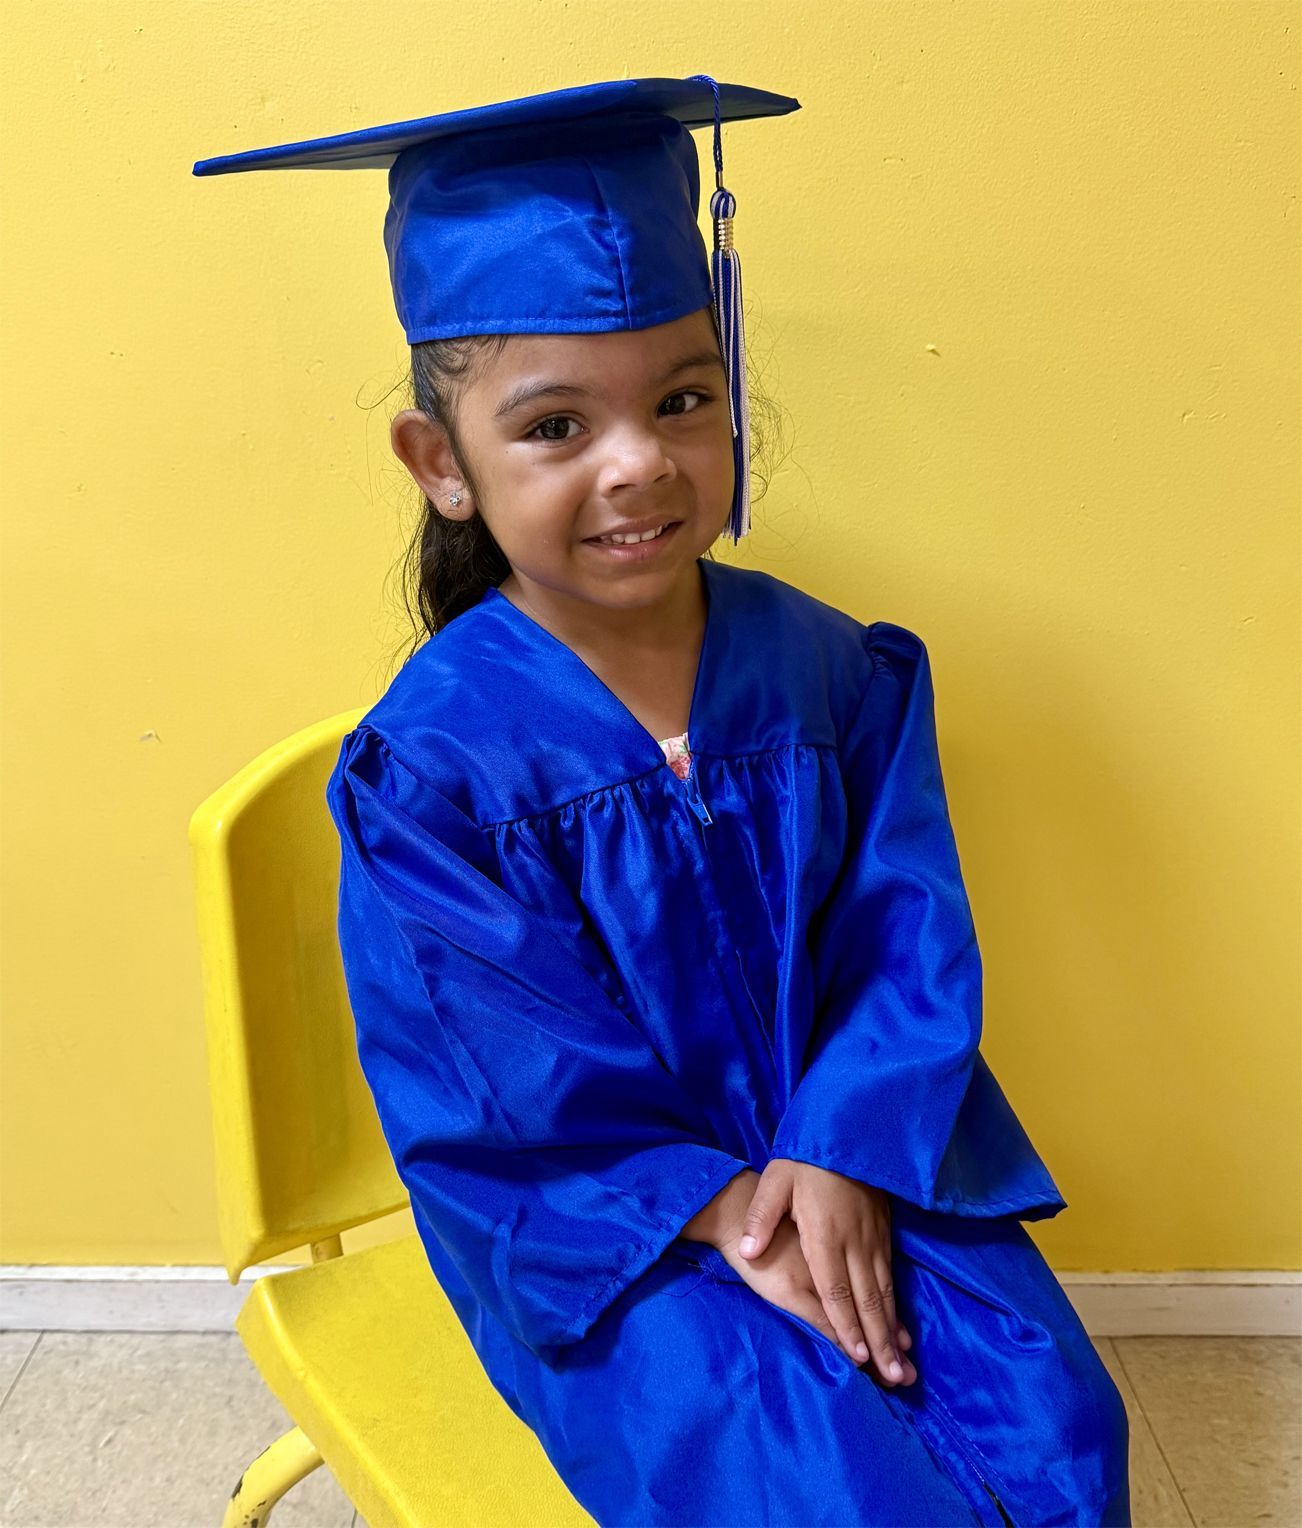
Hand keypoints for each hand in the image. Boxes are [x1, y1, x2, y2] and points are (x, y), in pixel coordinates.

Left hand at [733, 1158, 916, 1388]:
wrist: (846, 1128)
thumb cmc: (805, 1157)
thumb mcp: (776, 1179)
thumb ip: (763, 1217)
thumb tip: (748, 1252)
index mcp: (826, 1233)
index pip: (837, 1289)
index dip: (848, 1325)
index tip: (860, 1358)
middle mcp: (855, 1241)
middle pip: (869, 1299)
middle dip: (882, 1341)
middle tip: (895, 1379)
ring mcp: (874, 1236)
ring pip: (885, 1290)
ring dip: (894, 1328)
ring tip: (903, 1364)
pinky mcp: (884, 1229)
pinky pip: (891, 1274)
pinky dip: (898, 1303)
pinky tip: (901, 1324)